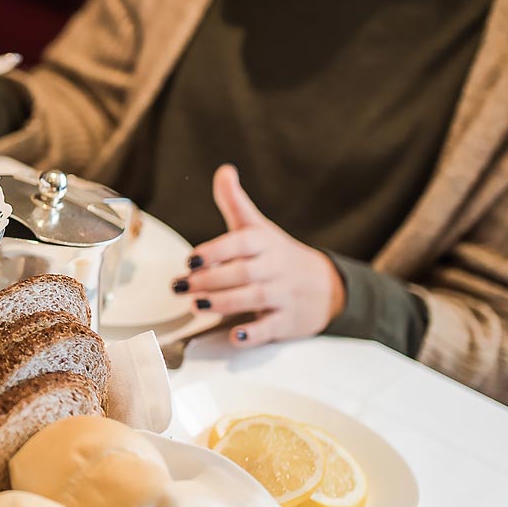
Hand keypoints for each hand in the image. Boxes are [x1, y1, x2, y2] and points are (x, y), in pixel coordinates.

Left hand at [178, 164, 345, 348]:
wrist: (328, 286)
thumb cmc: (280, 255)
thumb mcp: (259, 227)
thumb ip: (236, 202)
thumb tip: (224, 170)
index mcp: (265, 243)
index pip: (241, 243)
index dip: (215, 250)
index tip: (189, 259)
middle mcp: (275, 267)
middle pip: (243, 272)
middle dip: (209, 280)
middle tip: (179, 286)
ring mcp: (285, 294)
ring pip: (254, 298)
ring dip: (223, 303)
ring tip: (196, 305)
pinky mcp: (289, 321)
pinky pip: (272, 328)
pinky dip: (253, 334)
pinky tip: (234, 337)